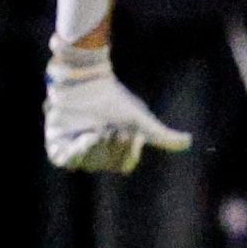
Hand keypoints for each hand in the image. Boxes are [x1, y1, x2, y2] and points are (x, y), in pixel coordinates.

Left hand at [44, 41, 190, 173]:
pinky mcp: (57, 146)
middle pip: (106, 164)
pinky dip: (76, 152)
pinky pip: (64, 160)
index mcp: (116, 151)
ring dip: (95, 148)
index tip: (131, 133)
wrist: (86, 83)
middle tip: (113, 127)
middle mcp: (96, 154)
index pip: (124, 164)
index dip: (128, 150)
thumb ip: (162, 135)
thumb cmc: (115, 101)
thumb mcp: (141, 120)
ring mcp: (76, 150)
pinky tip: (85, 137)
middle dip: (112, 145)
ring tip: (97, 130)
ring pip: (87, 163)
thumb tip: (189, 142)